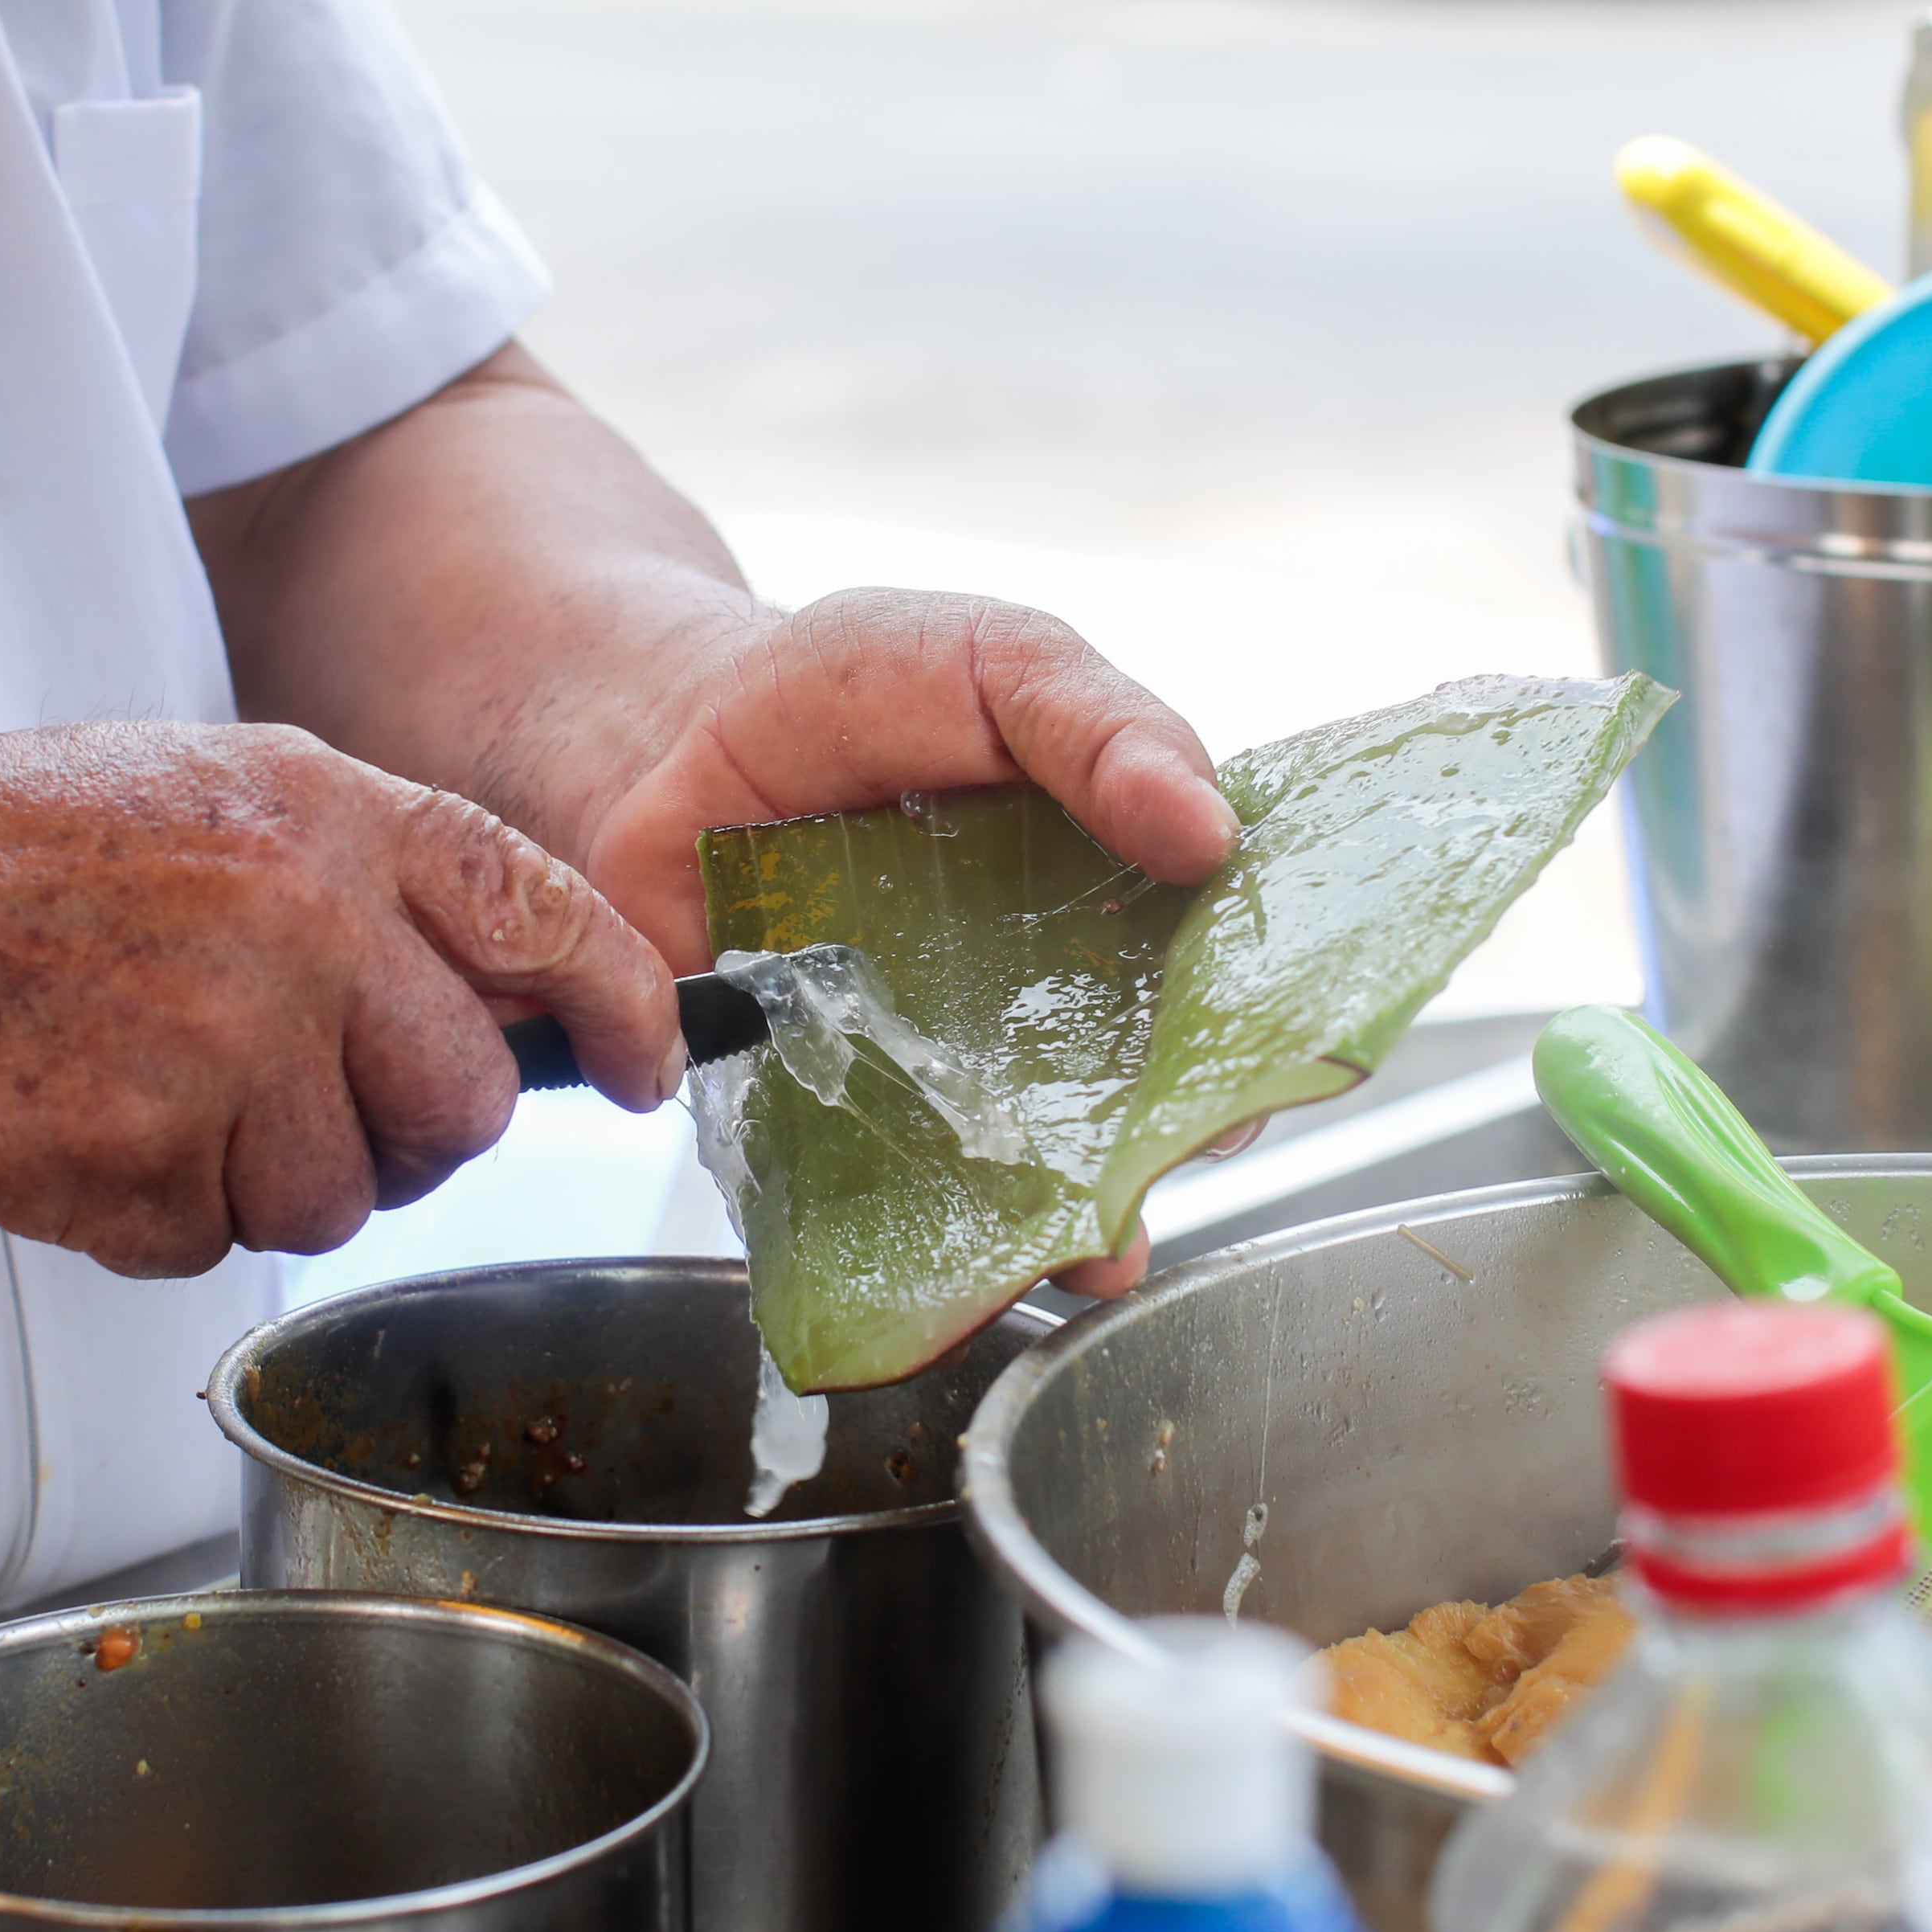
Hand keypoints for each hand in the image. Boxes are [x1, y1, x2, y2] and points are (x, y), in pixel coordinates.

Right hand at [0, 723, 677, 1275]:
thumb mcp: (199, 794)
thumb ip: (357, 880)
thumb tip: (501, 993)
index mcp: (325, 813)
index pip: (544, 912)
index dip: (618, 1006)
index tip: (643, 1067)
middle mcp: (300, 919)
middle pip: (467, 1102)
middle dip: (404, 1135)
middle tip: (297, 1107)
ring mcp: (223, 1041)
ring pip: (342, 1199)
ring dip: (256, 1182)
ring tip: (135, 1087)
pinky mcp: (140, 1154)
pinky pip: (211, 1245)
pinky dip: (149, 1218)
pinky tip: (69, 1128)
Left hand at [580, 590, 1236, 1296]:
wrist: (675, 735)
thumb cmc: (860, 688)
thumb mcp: (1004, 663)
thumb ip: (1109, 731)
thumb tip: (1215, 834)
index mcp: (1118, 902)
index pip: (1219, 993)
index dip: (1248, 1042)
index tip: (1256, 1073)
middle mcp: (1047, 1006)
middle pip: (1134, 1110)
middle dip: (1159, 1159)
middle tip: (1158, 1172)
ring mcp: (941, 1070)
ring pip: (1025, 1180)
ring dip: (1059, 1230)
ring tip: (1079, 1252)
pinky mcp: (834, 1115)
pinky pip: (883, 1203)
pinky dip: (909, 1249)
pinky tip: (936, 1267)